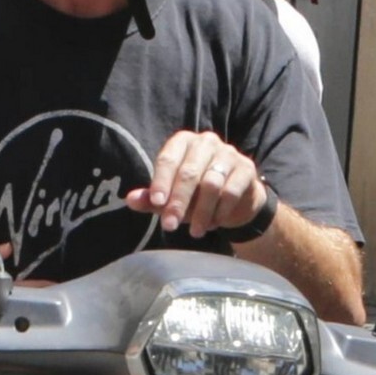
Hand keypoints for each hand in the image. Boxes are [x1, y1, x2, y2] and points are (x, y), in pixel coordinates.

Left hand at [126, 131, 266, 240]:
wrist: (236, 200)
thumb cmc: (197, 195)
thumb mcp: (171, 197)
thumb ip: (152, 198)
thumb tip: (130, 200)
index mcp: (183, 142)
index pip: (168, 159)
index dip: (161, 182)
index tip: (157, 203)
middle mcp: (205, 142)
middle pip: (189, 172)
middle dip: (178, 202)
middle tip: (170, 226)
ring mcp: (228, 153)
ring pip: (211, 183)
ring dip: (201, 212)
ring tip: (195, 232)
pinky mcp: (246, 168)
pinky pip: (231, 191)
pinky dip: (220, 211)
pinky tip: (214, 224)